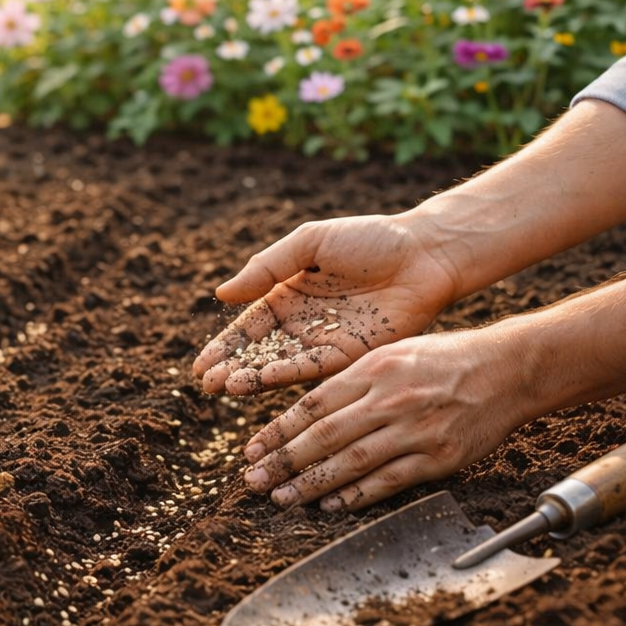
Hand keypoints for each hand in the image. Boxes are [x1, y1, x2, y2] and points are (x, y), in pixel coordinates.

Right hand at [194, 214, 459, 394]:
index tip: (200, 365)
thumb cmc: (370, 239)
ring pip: (282, 365)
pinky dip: (287, 376)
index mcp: (289, 295)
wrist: (426, 253)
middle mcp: (304, 325)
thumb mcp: (310, 243)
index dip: (224, 347)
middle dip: (232, 369)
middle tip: (207, 384)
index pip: (249, 328)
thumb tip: (222, 295)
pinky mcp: (354, 356)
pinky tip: (262, 379)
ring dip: (254, 378)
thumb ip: (267, 267)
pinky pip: (314, 369)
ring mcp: (327, 342)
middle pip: (260, 353)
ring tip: (226, 386)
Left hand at [239, 330, 529, 510]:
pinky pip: (389, 481)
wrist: (508, 369)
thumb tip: (308, 411)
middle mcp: (390, 399)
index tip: (251, 450)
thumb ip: (351, 380)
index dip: (277, 431)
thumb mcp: (392, 352)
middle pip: (324, 436)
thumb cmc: (446, 358)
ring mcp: (415, 430)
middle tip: (254, 481)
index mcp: (373, 369)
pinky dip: (357, 496)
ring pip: (351, 463)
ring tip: (282, 498)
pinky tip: (332, 505)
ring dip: (312, 485)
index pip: (311, 405)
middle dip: (283, 462)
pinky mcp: (439, 456)